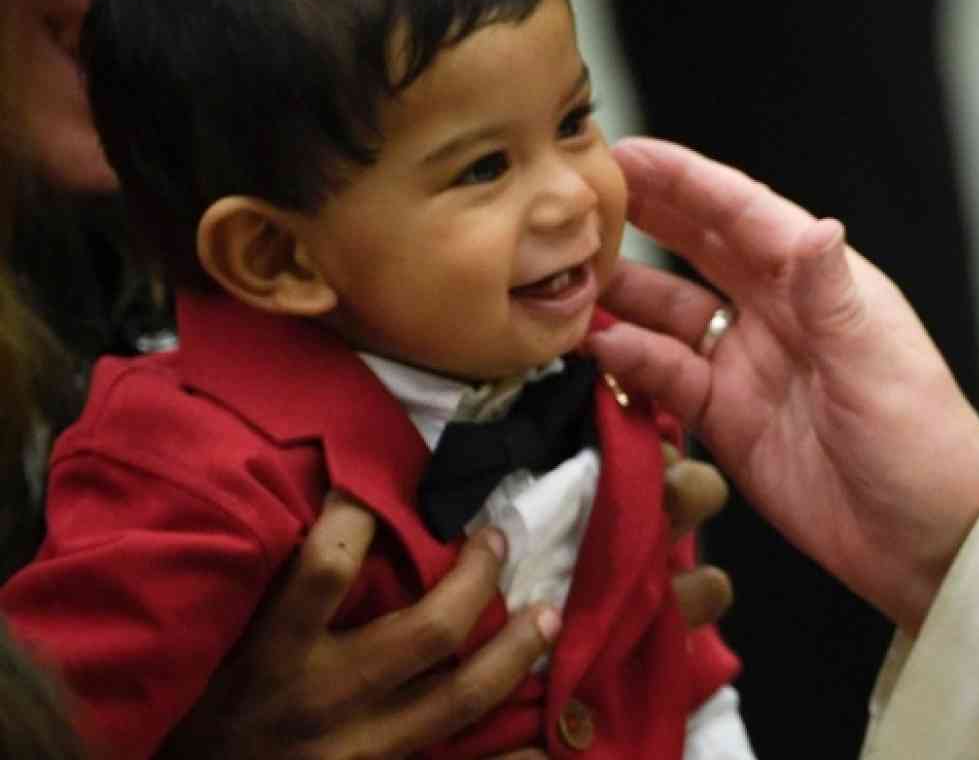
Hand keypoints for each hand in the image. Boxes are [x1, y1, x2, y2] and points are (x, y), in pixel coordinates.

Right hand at [162, 495, 554, 759]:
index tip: (376, 485)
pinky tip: (547, 747)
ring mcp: (356, 749)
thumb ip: (260, 585)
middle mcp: (323, 700)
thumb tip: (317, 496)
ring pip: (460, 700)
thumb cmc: (188, 708)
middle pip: (429, 632)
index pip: (327, 568)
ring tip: (548, 616)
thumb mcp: (211, 639)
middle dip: (475, 579)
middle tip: (496, 539)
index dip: (359, 515)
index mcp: (273, 654)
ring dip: (513, 654)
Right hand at [587, 139, 978, 631]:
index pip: (743, 214)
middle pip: (699, 247)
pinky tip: (595, 349)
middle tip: (576, 193)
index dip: (684, 179)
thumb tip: (817, 227)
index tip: (625, 152)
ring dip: (623, 292)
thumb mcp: (877, 366)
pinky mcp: (728, 419)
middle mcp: (781, 312)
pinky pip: (667, 377)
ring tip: (566, 275)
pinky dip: (630, 361)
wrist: (926, 543)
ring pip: (671, 311)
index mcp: (823, 282)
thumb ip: (832, 299)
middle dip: (641, 215)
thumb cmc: (922, 444)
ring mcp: (750, 364)